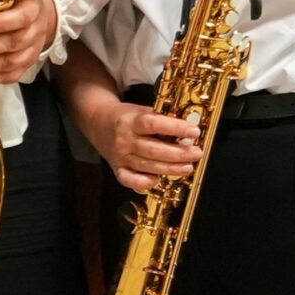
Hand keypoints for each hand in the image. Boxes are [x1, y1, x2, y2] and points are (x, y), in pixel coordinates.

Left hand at [0, 0, 57, 84]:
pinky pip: (9, 76)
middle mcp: (35, 32)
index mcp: (33, 9)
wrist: (43, 15)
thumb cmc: (21, 1)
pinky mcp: (26, 66)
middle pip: (13, 43)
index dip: (1, 23)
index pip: (21, 18)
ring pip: (10, 63)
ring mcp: (32, 51)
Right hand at [67, 85, 199, 192]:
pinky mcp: (117, 168)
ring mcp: (120, 156)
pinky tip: (157, 180)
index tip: (194, 130)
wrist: (97, 122)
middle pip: (153, 149)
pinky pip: (128, 180)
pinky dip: (143, 183)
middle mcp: (124, 140)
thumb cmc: (125, 117)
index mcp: (130, 121)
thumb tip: (187, 126)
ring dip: (170, 168)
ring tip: (188, 167)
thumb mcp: (140, 110)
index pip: (153, 124)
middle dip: (178, 153)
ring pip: (147, 166)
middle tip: (196, 153)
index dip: (175, 127)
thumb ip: (160, 118)